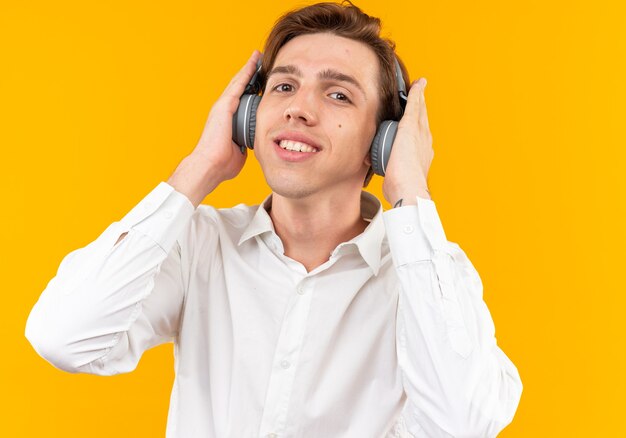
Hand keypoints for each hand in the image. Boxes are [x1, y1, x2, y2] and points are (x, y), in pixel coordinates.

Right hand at [192, 50, 261, 180]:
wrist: (210, 166)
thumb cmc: (222, 163)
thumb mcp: (239, 150)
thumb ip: (245, 143)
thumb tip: (251, 144)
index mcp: (227, 120)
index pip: (240, 98)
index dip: (249, 87)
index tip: (258, 78)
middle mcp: (222, 110)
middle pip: (238, 86)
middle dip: (248, 72)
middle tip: (257, 59)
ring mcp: (222, 106)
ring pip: (237, 82)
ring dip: (248, 68)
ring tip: (256, 56)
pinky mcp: (223, 106)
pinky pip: (238, 86)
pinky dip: (246, 74)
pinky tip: (253, 64)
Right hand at [382, 78, 432, 205]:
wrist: (405, 189)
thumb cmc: (406, 162)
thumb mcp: (409, 128)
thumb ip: (413, 109)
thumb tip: (420, 88)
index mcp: (422, 131)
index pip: (420, 108)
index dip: (418, 94)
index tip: (420, 82)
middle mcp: (422, 142)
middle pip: (419, 120)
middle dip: (417, 107)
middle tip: (415, 95)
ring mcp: (416, 155)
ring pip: (413, 134)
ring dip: (410, 124)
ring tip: (406, 117)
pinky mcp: (406, 166)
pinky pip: (403, 149)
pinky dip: (400, 142)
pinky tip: (396, 145)